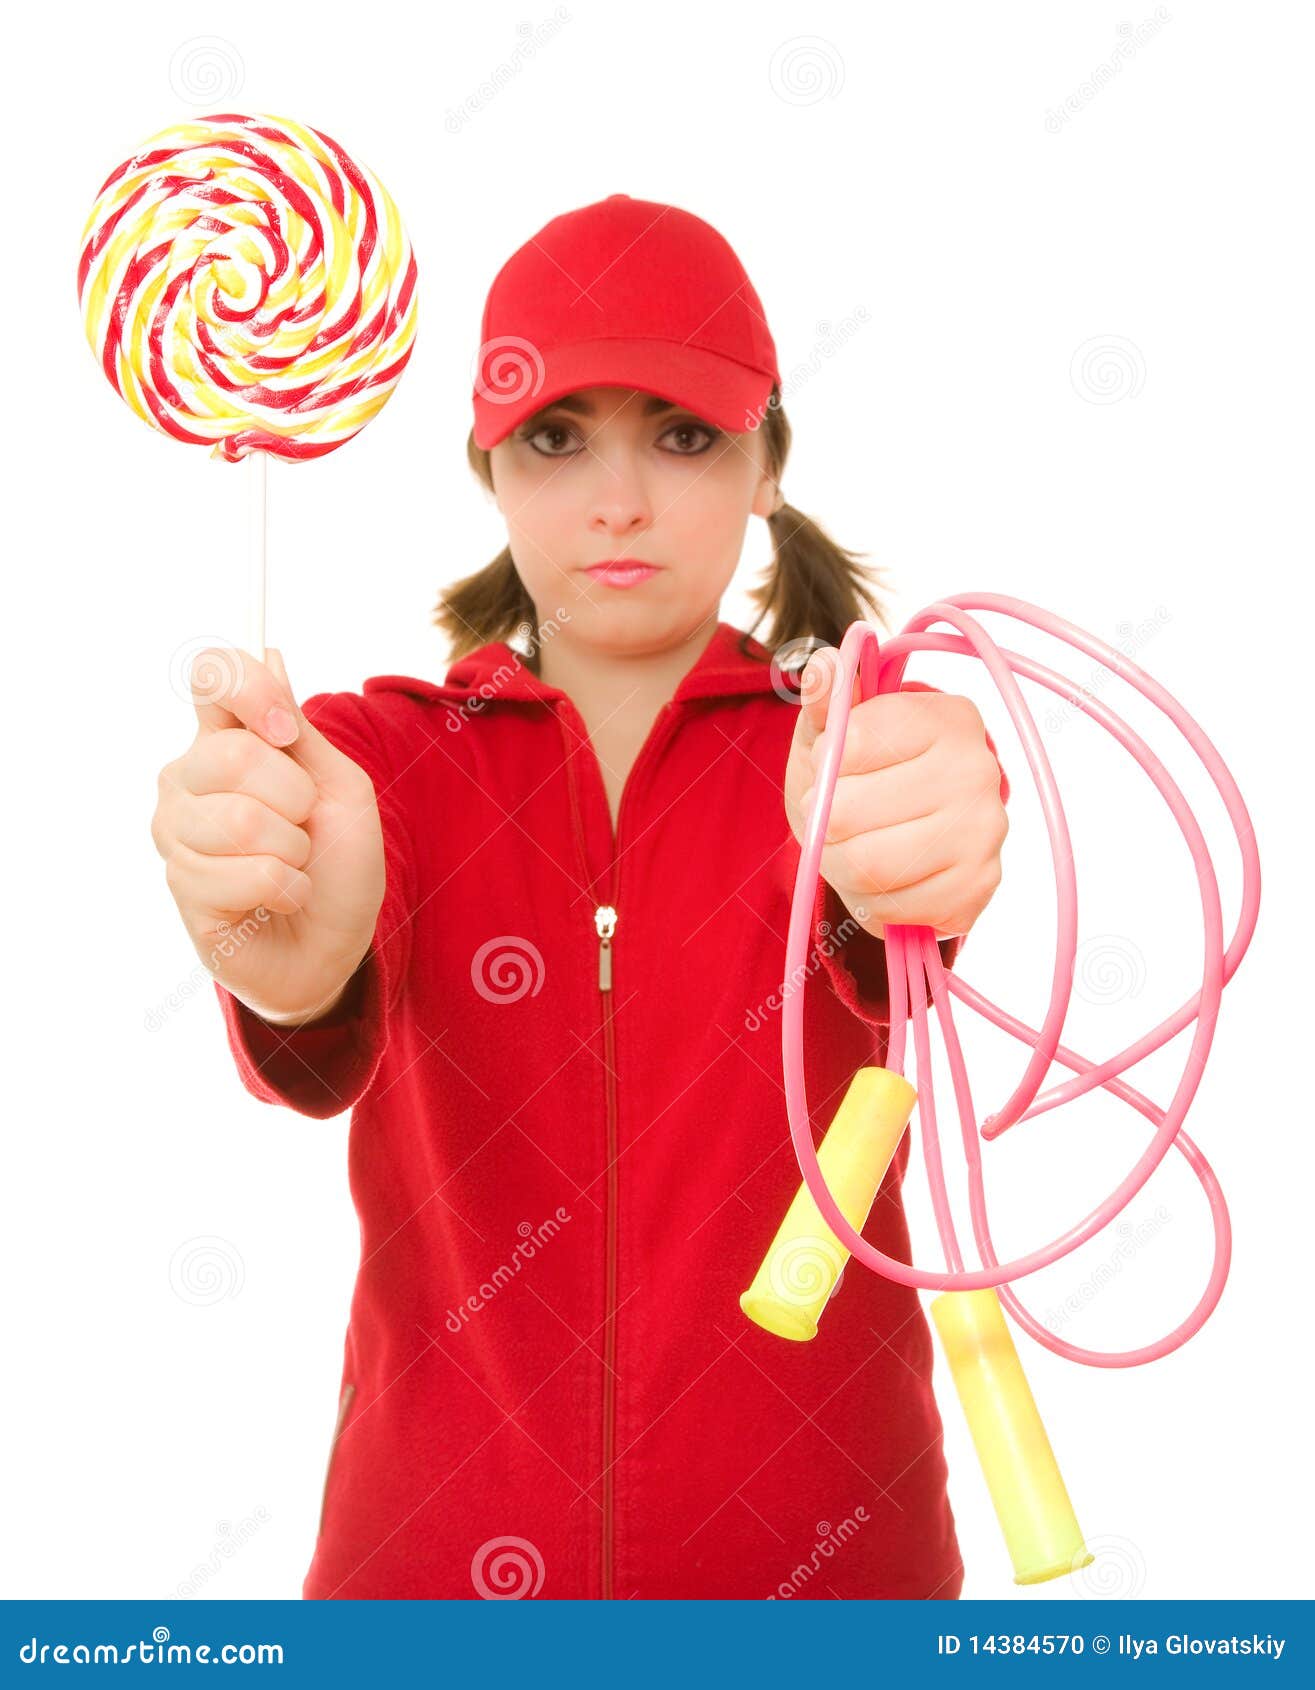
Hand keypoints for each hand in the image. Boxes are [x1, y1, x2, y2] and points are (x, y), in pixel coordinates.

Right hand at [150, 646, 386, 1022]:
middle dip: (297, 798)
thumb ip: (300, 731)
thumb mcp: (340, 788)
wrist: (332, 946)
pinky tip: (279, 898)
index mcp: (226, 740)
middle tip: (304, 826)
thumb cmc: (337, 863)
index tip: (286, 731)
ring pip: (242, 821)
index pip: (210, 676)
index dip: (249, 689)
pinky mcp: (182, 886)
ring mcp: (176, 831)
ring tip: (293, 866)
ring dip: (294, 851)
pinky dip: (288, 888)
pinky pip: (249, 874)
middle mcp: (187, 777)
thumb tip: (268, 653)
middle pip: (234, 755)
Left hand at [784, 647, 1008, 941]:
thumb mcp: (831, 731)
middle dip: (821, 823)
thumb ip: (826, 698)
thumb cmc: (859, 777)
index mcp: (948, 717)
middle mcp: (978, 770)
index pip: (849, 742)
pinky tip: (884, 879)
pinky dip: (870, 900)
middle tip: (835, 818)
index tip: (832, 767)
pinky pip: (890, 908)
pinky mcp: (978, 888)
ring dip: (838, 865)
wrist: (899, 839)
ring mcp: (986, 833)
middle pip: (846, 813)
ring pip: (865, 866)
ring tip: (852, 849)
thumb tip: (822, 665)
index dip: (822, 765)